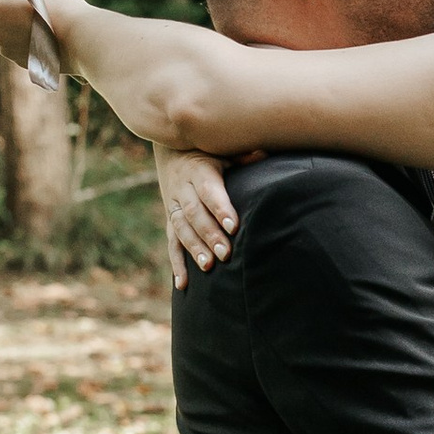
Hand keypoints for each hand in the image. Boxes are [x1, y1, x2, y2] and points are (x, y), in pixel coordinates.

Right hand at [158, 144, 242, 289]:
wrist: (173, 151)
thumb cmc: (210, 152)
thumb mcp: (223, 149)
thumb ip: (242, 155)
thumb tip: (263, 153)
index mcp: (198, 171)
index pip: (209, 192)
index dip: (220, 208)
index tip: (234, 226)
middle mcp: (182, 189)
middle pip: (195, 215)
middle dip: (210, 235)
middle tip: (225, 254)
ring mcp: (173, 206)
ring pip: (181, 230)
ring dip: (194, 250)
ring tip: (208, 267)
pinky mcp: (170, 220)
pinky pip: (171, 243)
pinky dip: (176, 263)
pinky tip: (183, 283)